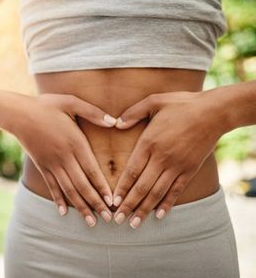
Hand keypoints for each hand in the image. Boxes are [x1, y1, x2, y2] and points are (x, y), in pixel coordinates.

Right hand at [13, 93, 117, 226]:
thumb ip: (93, 112)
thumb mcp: (71, 102)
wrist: (18, 114)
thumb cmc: (46, 106)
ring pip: (68, 190)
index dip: (102, 187)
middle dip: (96, 203)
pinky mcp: (42, 166)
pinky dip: (58, 200)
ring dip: (81, 207)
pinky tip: (63, 212)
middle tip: (108, 219)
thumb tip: (113, 121)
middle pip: (83, 185)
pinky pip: (52, 186)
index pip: (92, 170)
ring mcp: (52, 164)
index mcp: (75, 142)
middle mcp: (64, 157)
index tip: (112, 202)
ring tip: (91, 222)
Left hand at [111, 90, 224, 227]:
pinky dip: (168, 203)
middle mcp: (162, 158)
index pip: (131, 171)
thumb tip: (116, 124)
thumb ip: (133, 113)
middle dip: (129, 205)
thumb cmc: (181, 104)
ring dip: (145, 209)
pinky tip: (160, 215)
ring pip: (158, 192)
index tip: (113, 202)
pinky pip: (176, 190)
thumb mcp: (154, 101)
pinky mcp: (190, 169)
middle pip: (142, 187)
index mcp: (149, 142)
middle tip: (118, 220)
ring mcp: (177, 166)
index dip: (122, 188)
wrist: (213, 111)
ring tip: (134, 224)